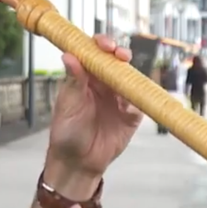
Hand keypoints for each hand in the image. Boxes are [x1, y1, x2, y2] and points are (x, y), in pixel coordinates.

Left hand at [46, 34, 143, 181]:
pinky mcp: (131, 116)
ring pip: (130, 79)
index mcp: (85, 78)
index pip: (95, 54)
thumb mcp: (68, 105)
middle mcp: (104, 85)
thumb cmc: (67, 133)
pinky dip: (137, 100)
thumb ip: (73, 81)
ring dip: (131, 74)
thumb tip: (69, 55)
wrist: (78, 162)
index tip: (104, 45)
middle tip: (120, 55)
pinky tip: (129, 104)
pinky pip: (139, 103)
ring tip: (126, 76)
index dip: (101, 44)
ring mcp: (119, 99)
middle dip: (120, 54)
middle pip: (116, 62)